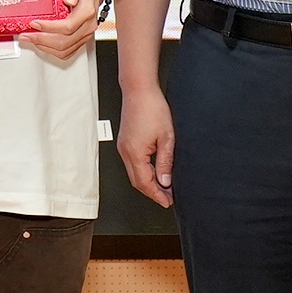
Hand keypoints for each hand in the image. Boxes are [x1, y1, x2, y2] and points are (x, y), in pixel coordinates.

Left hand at [28, 0, 106, 64]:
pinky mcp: (80, 40)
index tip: (34, 23)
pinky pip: (67, 52)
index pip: (68, 26)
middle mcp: (88, 26)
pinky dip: (51, 50)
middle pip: (64, 41)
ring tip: (29, 39)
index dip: (49, 27)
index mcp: (87, 12)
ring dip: (44, 47)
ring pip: (64, 50)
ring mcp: (85, 35)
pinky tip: (40, 43)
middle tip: (25, 35)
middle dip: (41, 40)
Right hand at [117, 84, 175, 206]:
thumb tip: (165, 181)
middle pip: (137, 182)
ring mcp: (123, 147)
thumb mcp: (166, 137)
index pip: (145, 182)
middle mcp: (125, 151)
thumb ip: (165, 162)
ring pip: (134, 174)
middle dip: (152, 192)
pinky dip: (144, 172)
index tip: (167, 202)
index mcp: (134, 152)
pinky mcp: (125, 142)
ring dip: (148, 182)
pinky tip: (155, 171)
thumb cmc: (152, 108)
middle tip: (167, 197)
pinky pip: (133, 164)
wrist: (139, 90)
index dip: (157, 195)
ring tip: (164, 186)